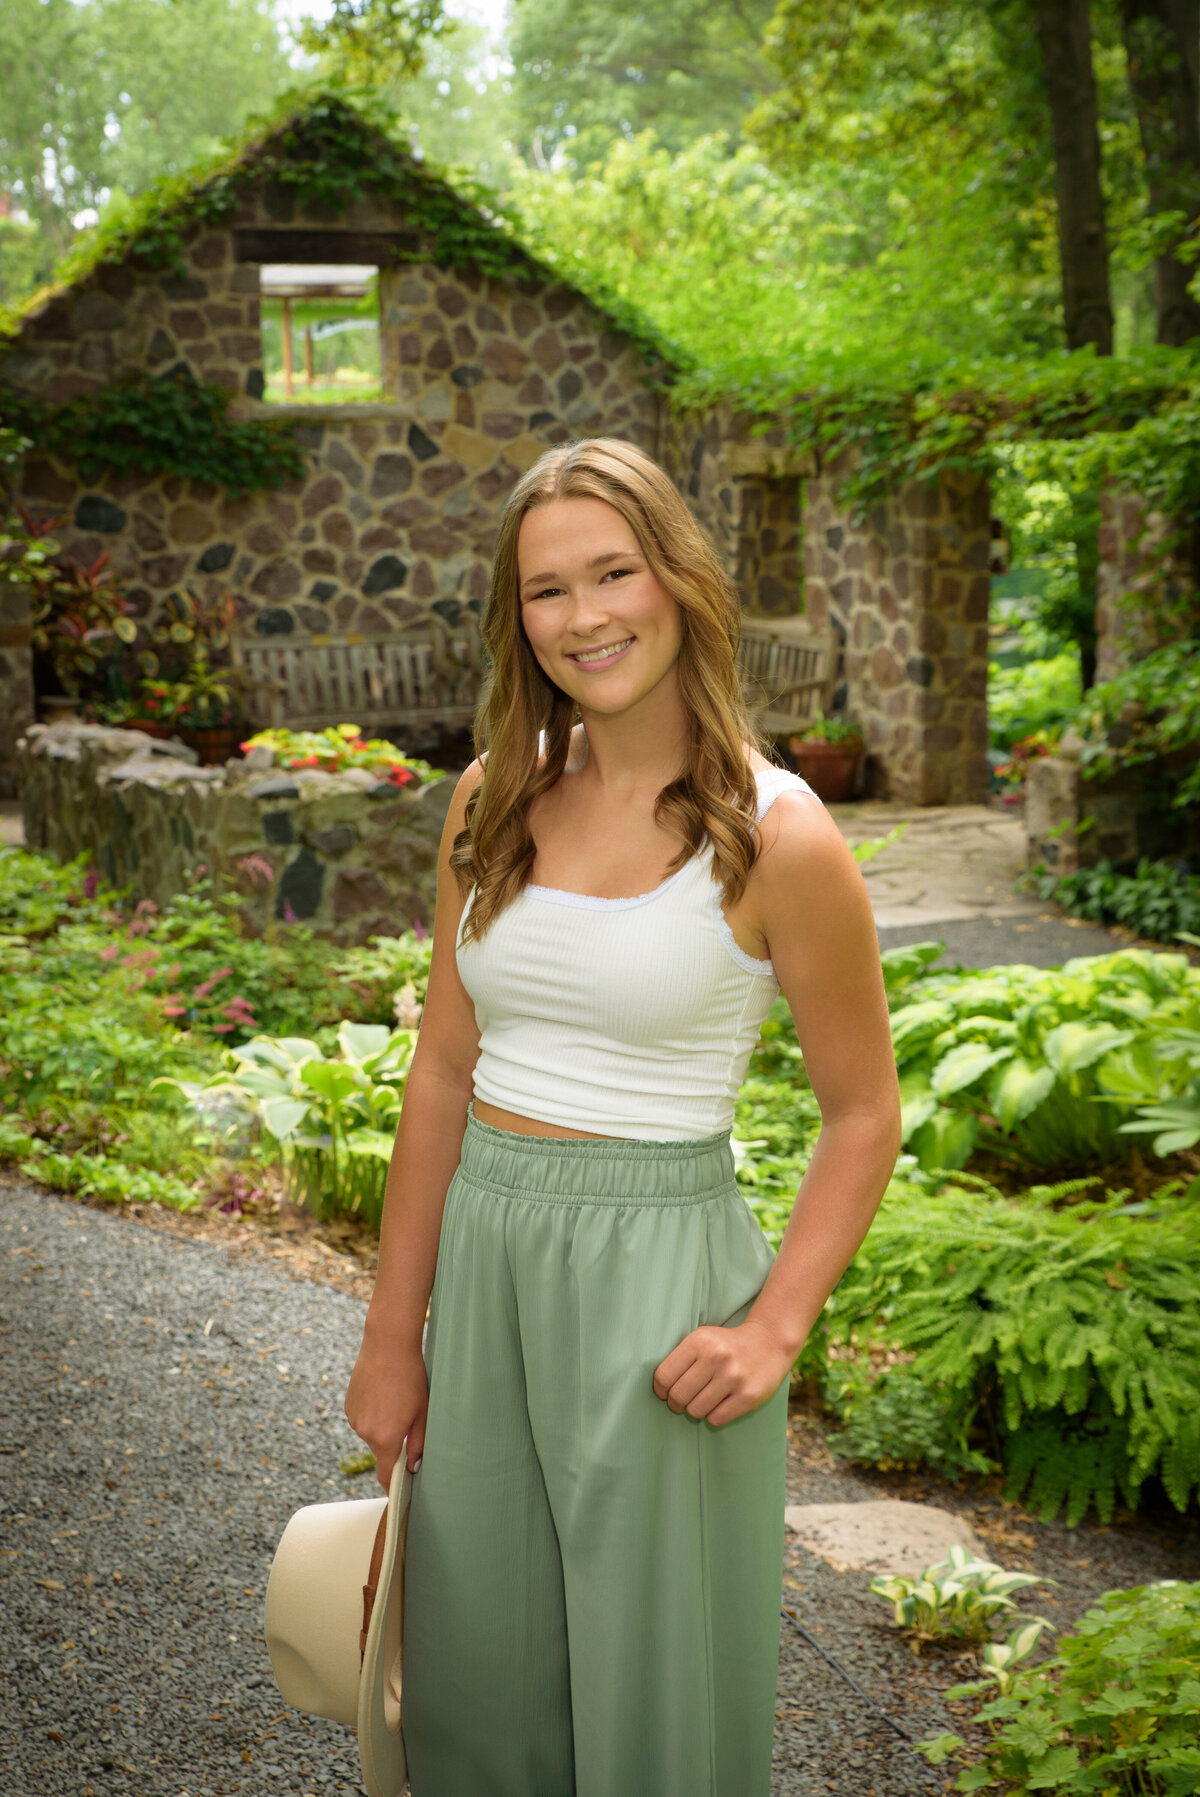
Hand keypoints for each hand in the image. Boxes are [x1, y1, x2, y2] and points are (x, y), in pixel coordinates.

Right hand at [344, 1334, 428, 1494]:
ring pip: (371, 1432)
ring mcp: (354, 1418)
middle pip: (380, 1449)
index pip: (385, 1475)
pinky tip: (382, 1392)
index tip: (397, 1493)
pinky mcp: (348, 1405)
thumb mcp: (422, 1412)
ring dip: (382, 1424)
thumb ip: (418, 1443)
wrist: (387, 1345)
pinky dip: (372, 1412)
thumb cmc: (411, 1377)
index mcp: (385, 1438)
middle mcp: (365, 1432)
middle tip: (408, 1417)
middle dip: (393, 1441)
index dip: (391, 1486)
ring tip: (394, 1398)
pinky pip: (362, 1417)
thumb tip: (412, 1465)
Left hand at [652, 1318, 795, 1427]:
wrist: (769, 1342)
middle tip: (681, 1401)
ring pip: (695, 1411)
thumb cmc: (726, 1344)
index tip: (664, 1392)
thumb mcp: (702, 1338)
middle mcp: (716, 1358)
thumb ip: (680, 1358)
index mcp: (699, 1341)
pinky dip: (713, 1415)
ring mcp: (733, 1378)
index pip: (664, 1376)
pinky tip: (719, 1404)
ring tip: (702, 1400)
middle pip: (678, 1396)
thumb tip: (658, 1388)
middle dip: (676, 1404)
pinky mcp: (748, 1396)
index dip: (660, 1390)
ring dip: (695, 1409)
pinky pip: (716, 1419)